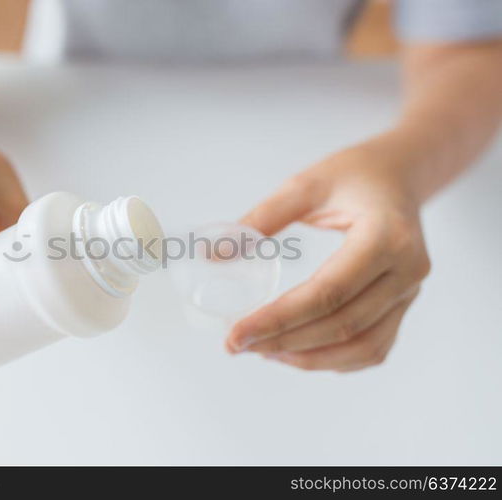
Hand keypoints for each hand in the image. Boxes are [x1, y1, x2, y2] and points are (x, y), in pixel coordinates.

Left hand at [227, 136, 430, 370]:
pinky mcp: (404, 305)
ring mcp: (410, 292)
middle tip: (237, 345)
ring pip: (362, 346)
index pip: (328, 293)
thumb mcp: (304, 186)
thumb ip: (259, 220)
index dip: (279, 319)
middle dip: (284, 342)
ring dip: (309, 358)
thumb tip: (210, 256)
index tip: (236, 334)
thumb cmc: (354, 174)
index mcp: (387, 236)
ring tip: (262, 350)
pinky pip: (374, 347)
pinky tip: (296, 352)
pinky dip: (334, 359)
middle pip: (343, 325)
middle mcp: (407, 271)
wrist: (402, 174)